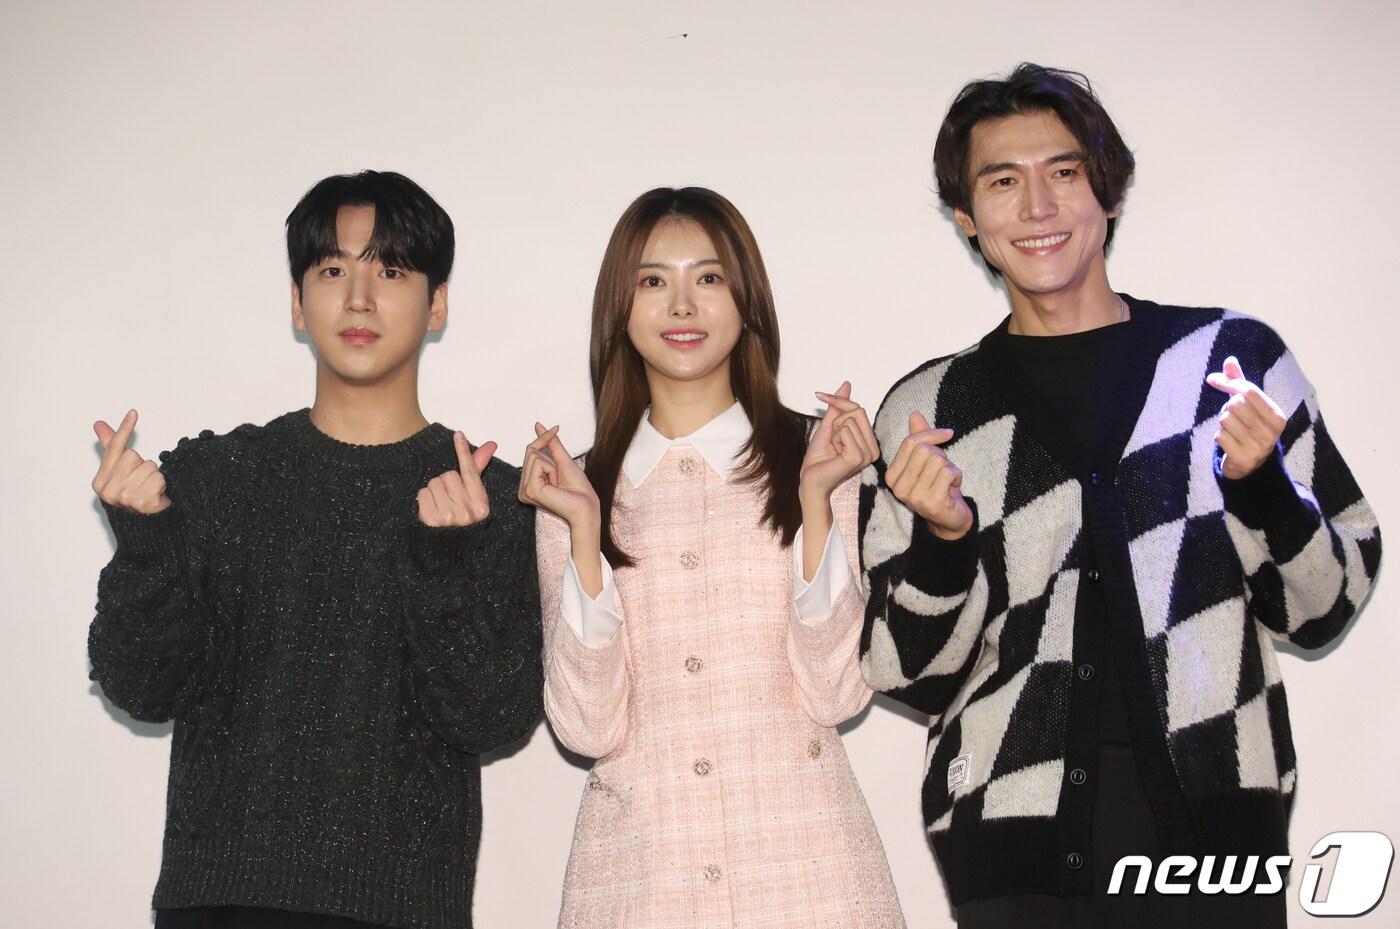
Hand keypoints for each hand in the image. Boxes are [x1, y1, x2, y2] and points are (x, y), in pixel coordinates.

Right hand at [92, 410, 169, 513]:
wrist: (147, 525)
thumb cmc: (133, 494)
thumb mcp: (119, 472)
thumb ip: (111, 448)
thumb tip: (99, 424)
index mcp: (101, 481)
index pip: (114, 449)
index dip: (124, 429)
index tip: (134, 412)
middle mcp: (109, 490)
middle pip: (133, 457)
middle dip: (142, 465)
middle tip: (141, 481)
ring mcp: (125, 498)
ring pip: (148, 467)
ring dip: (154, 476)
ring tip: (149, 489)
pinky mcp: (142, 503)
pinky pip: (158, 479)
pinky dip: (161, 485)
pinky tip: (156, 496)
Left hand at [416, 432, 495, 525]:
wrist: (448, 547)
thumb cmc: (462, 516)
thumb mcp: (473, 496)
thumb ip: (478, 469)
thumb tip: (490, 445)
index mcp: (481, 505)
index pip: (470, 472)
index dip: (463, 452)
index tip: (458, 435)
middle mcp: (467, 512)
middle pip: (449, 476)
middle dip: (446, 483)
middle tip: (449, 498)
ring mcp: (449, 517)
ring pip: (434, 483)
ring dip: (434, 491)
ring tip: (440, 505)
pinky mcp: (431, 520)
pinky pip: (423, 494)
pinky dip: (424, 499)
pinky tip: (430, 510)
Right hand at [517, 423, 599, 530]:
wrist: (587, 507)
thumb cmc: (579, 491)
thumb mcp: (563, 460)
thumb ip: (551, 443)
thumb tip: (539, 426)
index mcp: (530, 483)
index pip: (529, 452)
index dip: (543, 438)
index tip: (555, 428)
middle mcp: (523, 488)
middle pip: (530, 452)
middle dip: (550, 459)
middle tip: (560, 476)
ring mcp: (524, 490)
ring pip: (533, 455)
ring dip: (552, 465)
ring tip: (558, 482)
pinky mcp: (529, 489)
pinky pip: (537, 462)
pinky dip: (551, 469)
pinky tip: (555, 484)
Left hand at [799, 381, 879, 504]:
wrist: (810, 480)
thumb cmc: (819, 459)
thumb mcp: (829, 426)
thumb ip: (838, 407)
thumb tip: (847, 384)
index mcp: (870, 442)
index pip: (859, 408)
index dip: (838, 400)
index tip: (820, 395)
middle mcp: (873, 448)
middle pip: (857, 411)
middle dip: (836, 422)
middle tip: (832, 441)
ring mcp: (868, 454)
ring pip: (849, 421)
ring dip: (834, 432)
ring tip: (833, 450)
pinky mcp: (858, 457)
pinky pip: (845, 431)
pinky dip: (834, 439)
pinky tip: (834, 454)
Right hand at [886, 411, 972, 539]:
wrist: (950, 520)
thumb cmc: (938, 487)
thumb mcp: (928, 461)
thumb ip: (920, 439)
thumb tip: (915, 414)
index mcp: (892, 475)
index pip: (910, 442)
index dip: (931, 433)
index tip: (948, 434)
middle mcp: (898, 487)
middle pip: (924, 450)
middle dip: (941, 454)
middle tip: (944, 469)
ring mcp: (913, 496)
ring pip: (938, 460)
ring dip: (950, 467)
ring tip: (947, 481)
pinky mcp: (931, 502)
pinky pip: (948, 473)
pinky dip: (957, 476)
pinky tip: (953, 488)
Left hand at [1206, 356, 1286, 479]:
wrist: (1251, 465)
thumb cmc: (1249, 427)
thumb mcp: (1249, 405)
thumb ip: (1240, 382)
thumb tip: (1229, 360)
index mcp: (1277, 416)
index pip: (1249, 390)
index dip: (1228, 382)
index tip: (1213, 379)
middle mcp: (1272, 432)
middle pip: (1235, 404)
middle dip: (1227, 408)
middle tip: (1233, 417)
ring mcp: (1259, 448)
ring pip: (1225, 420)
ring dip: (1222, 423)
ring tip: (1233, 430)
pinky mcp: (1243, 459)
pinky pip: (1219, 437)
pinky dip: (1219, 437)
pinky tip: (1229, 442)